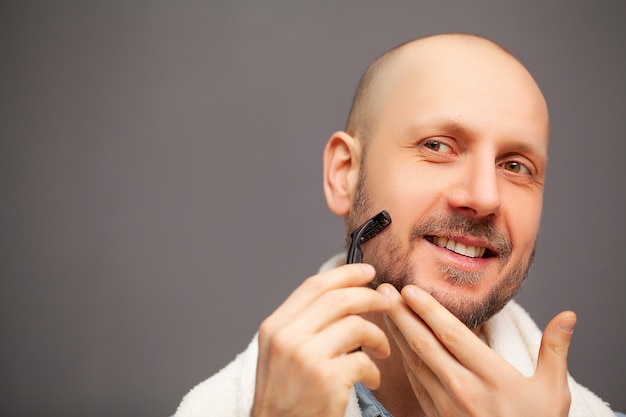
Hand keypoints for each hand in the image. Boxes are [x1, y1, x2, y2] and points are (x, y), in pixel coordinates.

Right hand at [251, 264, 390, 416]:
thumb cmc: (284, 398)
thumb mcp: (279, 354)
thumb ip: (303, 325)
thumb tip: (341, 296)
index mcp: (275, 326)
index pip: (314, 286)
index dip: (345, 274)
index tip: (367, 271)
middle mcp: (287, 337)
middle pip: (339, 299)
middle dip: (370, 297)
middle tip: (386, 304)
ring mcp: (306, 358)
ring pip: (356, 326)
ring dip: (378, 337)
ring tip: (381, 352)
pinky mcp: (326, 380)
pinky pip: (364, 360)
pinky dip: (375, 370)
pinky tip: (372, 380)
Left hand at [379, 283, 574, 416]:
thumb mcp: (553, 392)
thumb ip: (555, 350)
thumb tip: (568, 316)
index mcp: (492, 377)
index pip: (452, 334)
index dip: (428, 309)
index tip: (410, 288)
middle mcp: (463, 389)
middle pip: (424, 344)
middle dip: (401, 314)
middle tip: (382, 290)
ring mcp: (446, 404)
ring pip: (414, 361)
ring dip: (397, 333)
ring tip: (384, 309)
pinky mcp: (436, 415)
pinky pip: (415, 381)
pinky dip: (403, 358)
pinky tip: (397, 342)